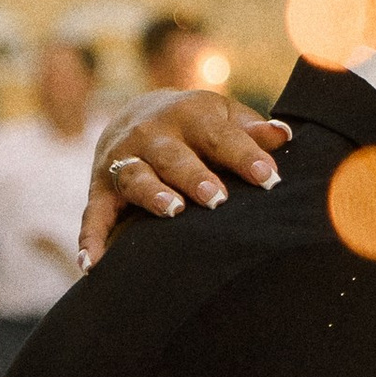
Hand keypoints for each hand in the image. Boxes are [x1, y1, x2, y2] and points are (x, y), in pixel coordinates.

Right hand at [78, 89, 290, 263]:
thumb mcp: (225, 118)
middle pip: (173, 156)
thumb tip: (284, 135)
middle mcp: (152, 133)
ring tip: (172, 212)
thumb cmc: (198, 126)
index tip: (269, 178)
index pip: (220, 137)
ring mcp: (123, 159)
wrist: (137, 113)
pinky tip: (92, 263)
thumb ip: (252, 132)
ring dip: (151, 194)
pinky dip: (91, 238)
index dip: (244, 156)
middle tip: (217, 199)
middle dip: (194, 176)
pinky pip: (93, 214)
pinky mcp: (100, 188)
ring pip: (134, 177)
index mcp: (190, 115)